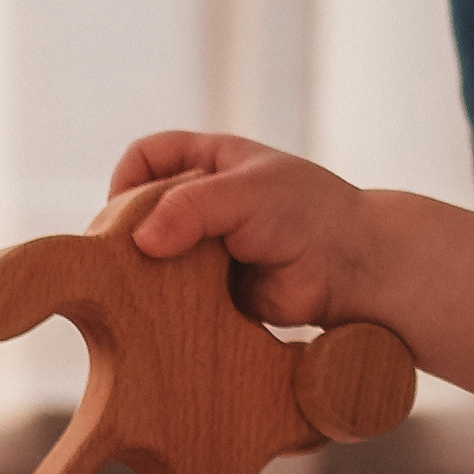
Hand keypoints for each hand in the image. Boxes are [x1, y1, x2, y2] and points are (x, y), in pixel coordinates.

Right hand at [110, 129, 383, 330]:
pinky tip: (166, 317)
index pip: (147, 157)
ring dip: (146, 275)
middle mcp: (203, 202)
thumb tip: (141, 240)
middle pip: (141, 211)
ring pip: (153, 257)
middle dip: (129, 234)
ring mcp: (206, 247)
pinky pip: (174, 297)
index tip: (122, 215)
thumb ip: (193, 207)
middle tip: (127, 262)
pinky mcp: (210, 290)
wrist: (352, 268)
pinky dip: (165, 306)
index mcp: (210, 161)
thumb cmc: (308, 212)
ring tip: (146, 292)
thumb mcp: (247, 192)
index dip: (127, 180)